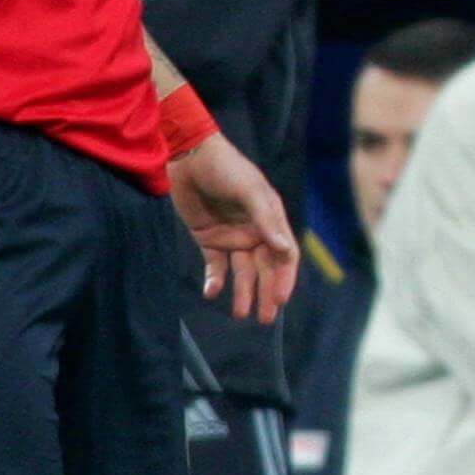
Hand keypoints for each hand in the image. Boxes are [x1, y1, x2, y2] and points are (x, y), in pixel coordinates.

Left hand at [169, 130, 297, 323]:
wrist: (189, 156)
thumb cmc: (226, 169)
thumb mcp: (249, 191)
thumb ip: (266, 221)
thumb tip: (284, 251)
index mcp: (271, 220)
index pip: (284, 256)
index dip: (284, 278)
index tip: (280, 300)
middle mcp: (255, 231)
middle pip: (265, 269)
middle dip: (266, 293)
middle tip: (265, 318)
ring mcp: (232, 236)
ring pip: (242, 272)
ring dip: (243, 292)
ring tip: (241, 314)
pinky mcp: (209, 238)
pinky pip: (215, 265)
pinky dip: (215, 280)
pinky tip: (212, 293)